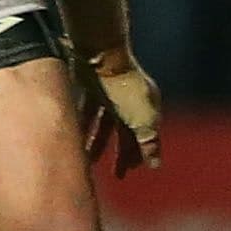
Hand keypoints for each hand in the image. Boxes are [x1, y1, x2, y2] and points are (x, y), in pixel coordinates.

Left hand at [85, 54, 162, 174]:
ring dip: (97, 143)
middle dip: (120, 153)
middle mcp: (130, 100)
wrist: (101, 55)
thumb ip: (148, 143)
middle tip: (115, 175)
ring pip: (104, 124)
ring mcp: (110, 93)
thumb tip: (156, 164)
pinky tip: (74, 139)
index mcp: (147, 106)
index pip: (146, 135)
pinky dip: (83, 126)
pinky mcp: (91, 87)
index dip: (139, 154)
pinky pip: (87, 112)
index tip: (129, 171)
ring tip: (88, 160)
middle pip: (125, 132)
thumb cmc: (124, 88)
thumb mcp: (142, 120)